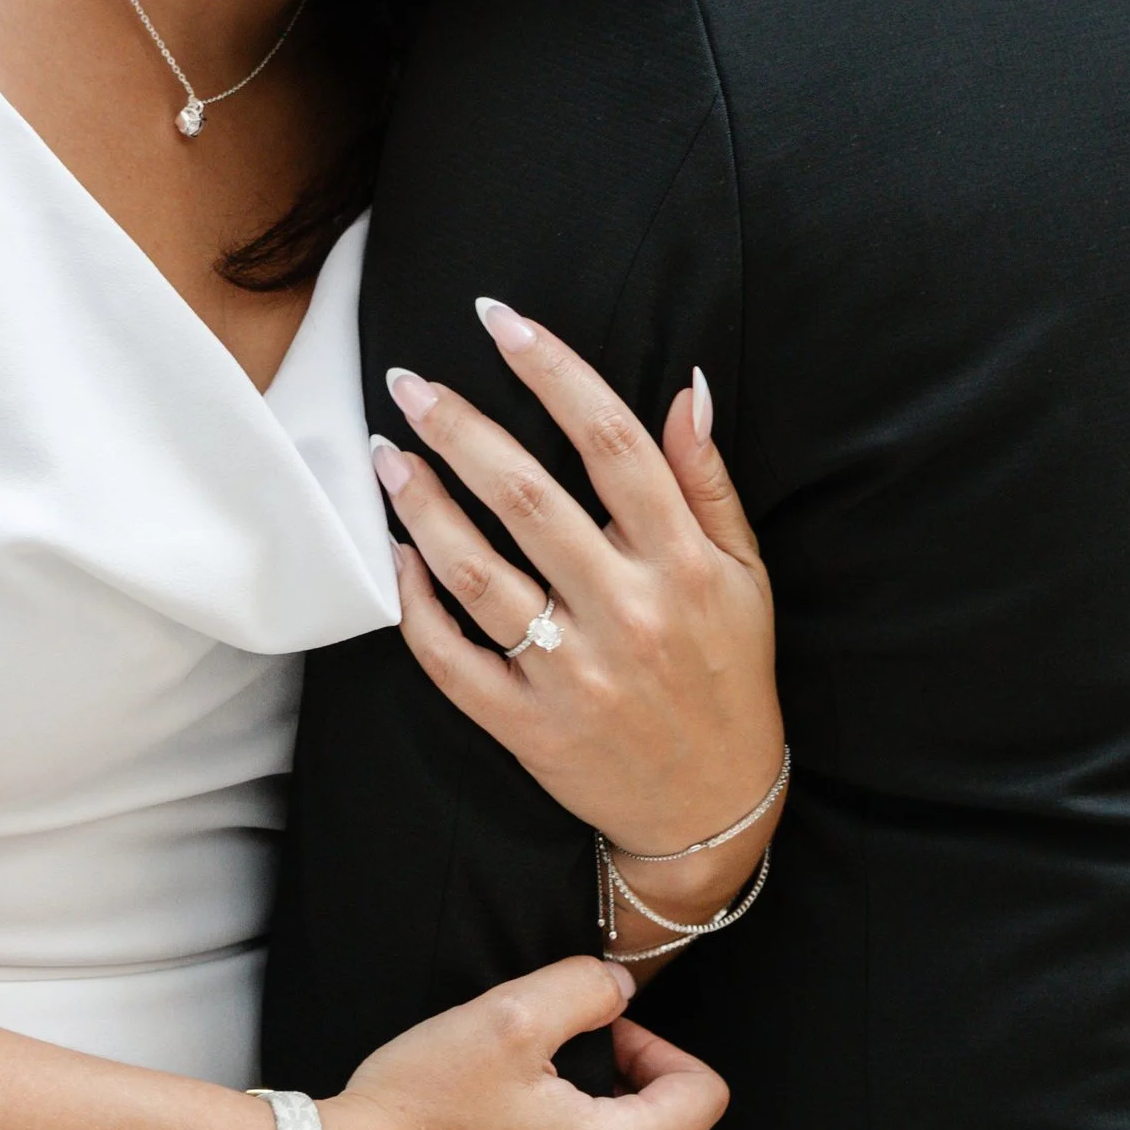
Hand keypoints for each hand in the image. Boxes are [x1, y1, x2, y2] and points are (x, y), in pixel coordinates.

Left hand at [372, 307, 783, 881]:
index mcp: (683, 564)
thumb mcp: (744, 576)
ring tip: (385, 455)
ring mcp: (573, 673)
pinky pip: (453, 660)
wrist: (714, 809)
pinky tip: (395, 556)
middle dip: (458, 427)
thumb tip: (686, 387)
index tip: (500, 320)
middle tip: (408, 381)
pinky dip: (415, 607)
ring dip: (422, 506)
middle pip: (527, 496)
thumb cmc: (728, 676)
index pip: (612, 442)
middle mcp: (627, 612)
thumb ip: (708, 482)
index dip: (552, 371)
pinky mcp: (529, 725)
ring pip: (478, 573)